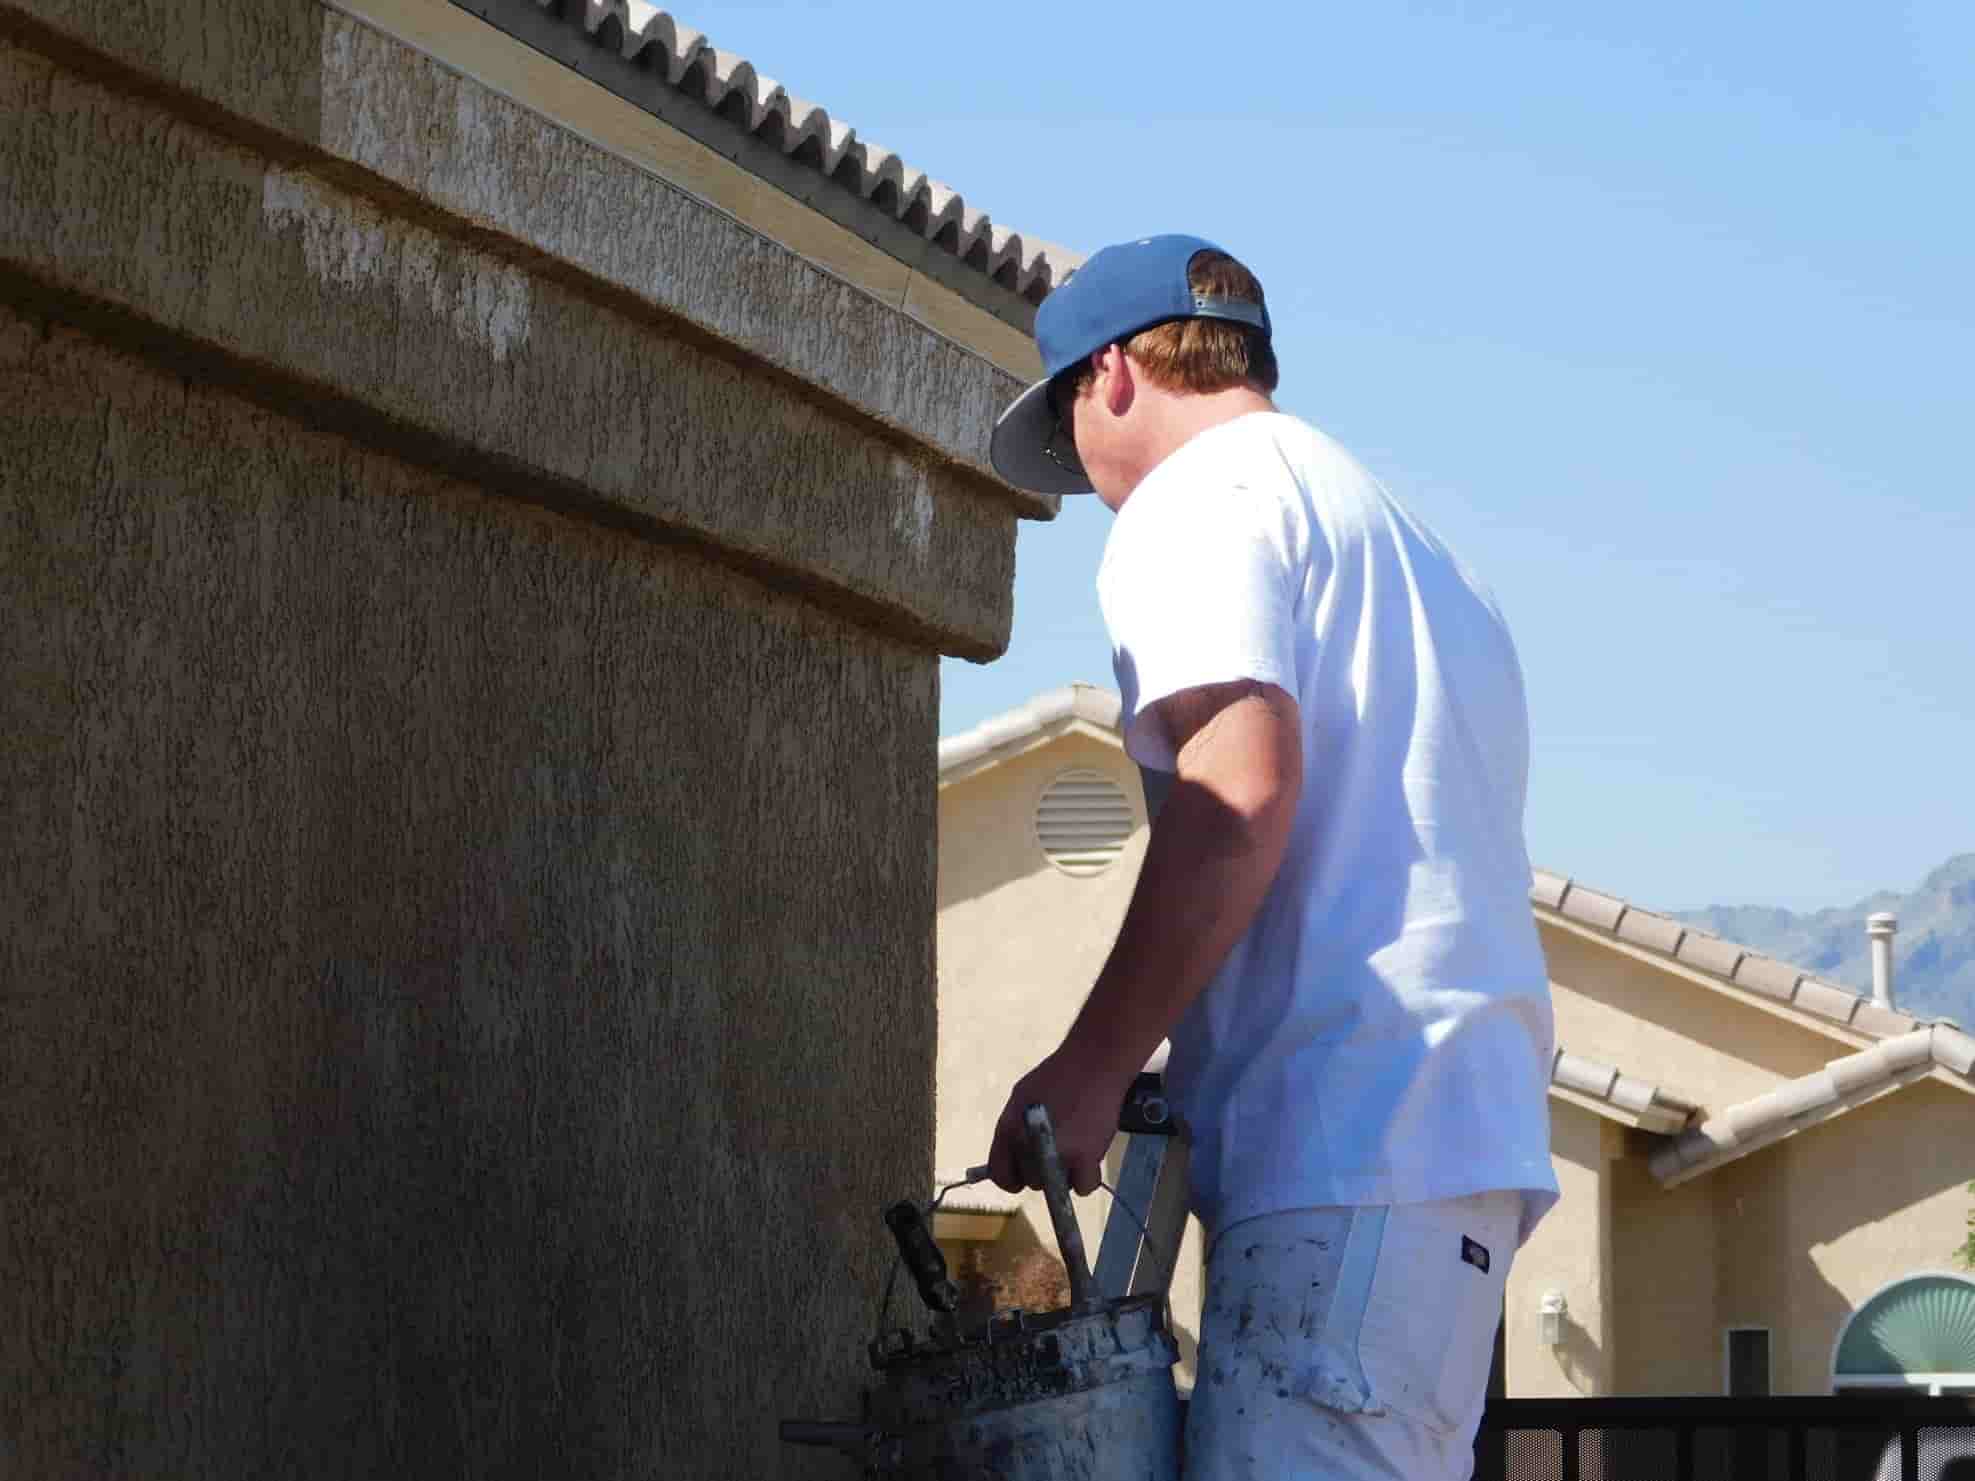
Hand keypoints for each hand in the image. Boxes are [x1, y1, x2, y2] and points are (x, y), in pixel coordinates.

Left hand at [984, 1048, 1132, 1196]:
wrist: (1095, 1061)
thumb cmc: (1060, 1076)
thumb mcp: (1023, 1096)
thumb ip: (1015, 1128)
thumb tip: (1013, 1157)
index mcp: (1008, 1127)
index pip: (1000, 1173)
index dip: (1013, 1179)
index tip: (1024, 1177)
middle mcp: (1026, 1143)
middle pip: (1032, 1181)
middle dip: (1045, 1170)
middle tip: (1061, 1148)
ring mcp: (1055, 1153)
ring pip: (1058, 1186)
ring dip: (1067, 1173)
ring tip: (1077, 1145)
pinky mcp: (1084, 1157)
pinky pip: (1083, 1187)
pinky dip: (1089, 1177)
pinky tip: (1091, 1155)